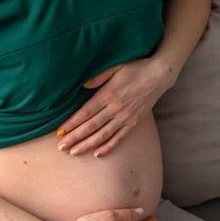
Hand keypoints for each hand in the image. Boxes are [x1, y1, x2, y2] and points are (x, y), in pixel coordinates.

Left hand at [56, 58, 172, 156]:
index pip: (86, 112)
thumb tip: (82, 86)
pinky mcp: (134, 122)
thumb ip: (98, 76)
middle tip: (61, 147)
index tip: (60, 132)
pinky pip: (119, 138)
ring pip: (103, 135)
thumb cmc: (136, 68)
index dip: (72, 123)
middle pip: (91, 126)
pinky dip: (108, 147)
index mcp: (108, 94)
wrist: (160, 75)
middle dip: (75, 137)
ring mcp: (125, 117)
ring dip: (87, 145)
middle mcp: (116, 108)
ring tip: (74, 152)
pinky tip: (97, 153)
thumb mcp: (115, 66)